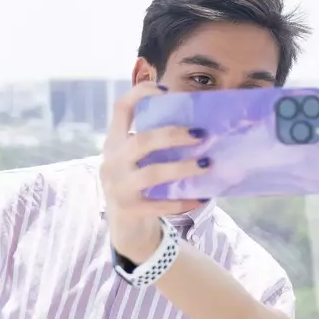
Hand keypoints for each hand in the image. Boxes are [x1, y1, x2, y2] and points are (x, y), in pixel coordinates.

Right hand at [99, 85, 205, 262]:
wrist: (126, 229)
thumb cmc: (139, 186)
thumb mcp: (137, 161)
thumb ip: (154, 144)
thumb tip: (198, 126)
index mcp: (114, 142)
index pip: (121, 108)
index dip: (140, 94)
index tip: (166, 90)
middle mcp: (112, 162)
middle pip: (142, 141)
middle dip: (173, 135)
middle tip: (201, 135)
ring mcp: (119, 187)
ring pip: (153, 173)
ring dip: (183, 168)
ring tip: (206, 164)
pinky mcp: (130, 210)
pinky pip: (161, 204)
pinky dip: (183, 200)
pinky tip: (201, 197)